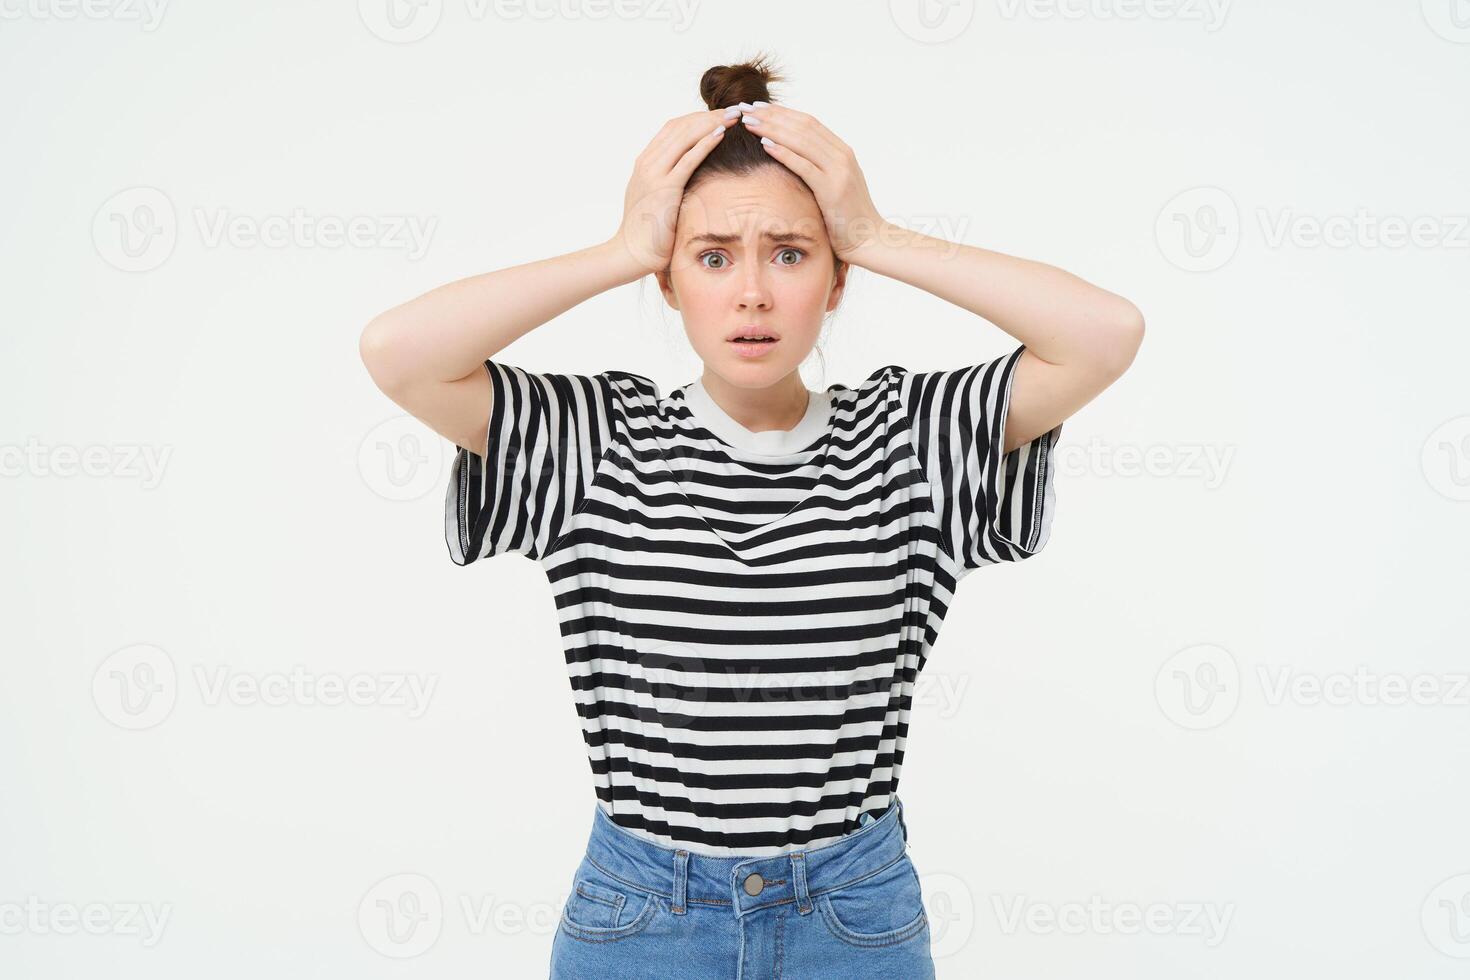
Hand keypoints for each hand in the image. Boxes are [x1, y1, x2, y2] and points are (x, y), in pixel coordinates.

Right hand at [613, 107, 737, 274]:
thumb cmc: (646, 233)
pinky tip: (721, 134)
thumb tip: (686, 179)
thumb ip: (666, 183)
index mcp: (645, 163)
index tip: (718, 116)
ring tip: (733, 116)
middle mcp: (647, 163)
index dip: (697, 118)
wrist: (630, 254)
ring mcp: (654, 174)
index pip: (673, 129)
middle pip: (680, 127)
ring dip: (711, 123)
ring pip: (684, 136)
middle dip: (708, 116)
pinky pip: (687, 159)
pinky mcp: (664, 188)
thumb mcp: (654, 200)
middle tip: (733, 110)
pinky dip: (705, 143)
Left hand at [738, 104, 885, 262]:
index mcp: (842, 152)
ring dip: (772, 129)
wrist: (870, 239)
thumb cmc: (848, 217)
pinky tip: (764, 144)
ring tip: (749, 122)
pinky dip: (784, 152)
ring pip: (801, 140)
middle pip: (803, 126)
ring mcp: (839, 171)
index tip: (759, 107)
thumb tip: (794, 158)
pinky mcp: (832, 189)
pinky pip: (804, 166)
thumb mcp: (835, 185)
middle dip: (773, 116)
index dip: (782, 113)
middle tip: (747, 109)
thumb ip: (820, 168)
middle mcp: (842, 155)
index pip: (809, 123)